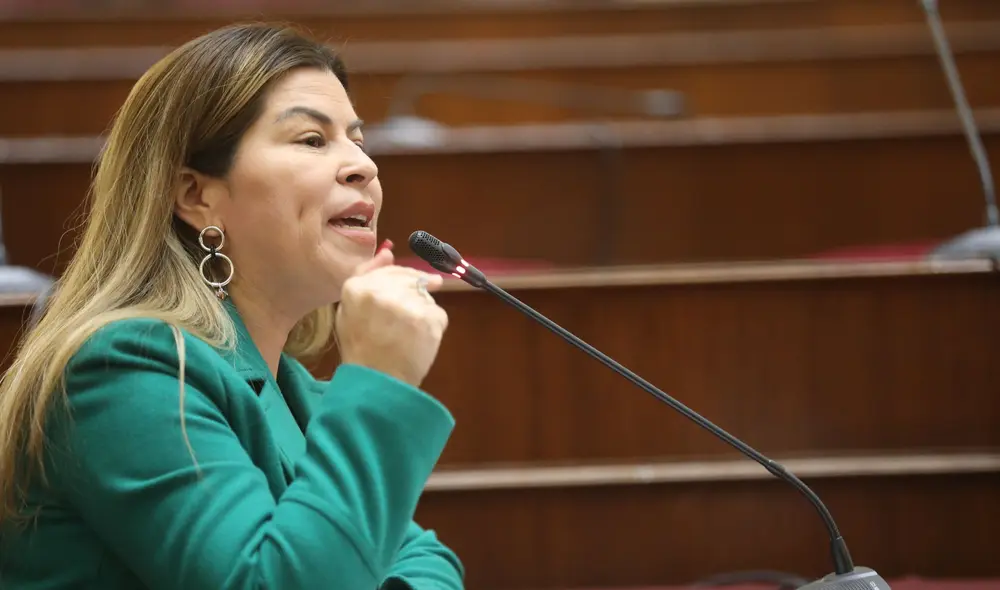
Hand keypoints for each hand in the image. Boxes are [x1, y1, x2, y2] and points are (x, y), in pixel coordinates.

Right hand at [335, 248, 447, 387]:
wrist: (377, 383)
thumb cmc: (361, 348)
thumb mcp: (349, 310)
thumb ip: (366, 276)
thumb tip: (388, 251)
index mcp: (357, 288)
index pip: (389, 270)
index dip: (400, 281)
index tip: (406, 291)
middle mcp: (382, 291)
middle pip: (410, 280)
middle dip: (412, 296)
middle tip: (407, 321)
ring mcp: (407, 305)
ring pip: (425, 297)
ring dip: (421, 312)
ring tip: (407, 336)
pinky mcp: (429, 319)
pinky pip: (437, 314)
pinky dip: (433, 327)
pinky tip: (418, 342)